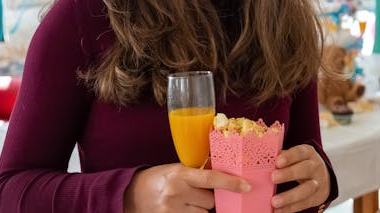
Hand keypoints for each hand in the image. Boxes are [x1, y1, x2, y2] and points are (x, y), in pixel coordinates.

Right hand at [123, 163, 250, 211]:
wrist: (132, 194)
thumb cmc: (159, 178)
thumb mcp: (177, 169)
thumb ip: (198, 173)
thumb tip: (224, 172)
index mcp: (180, 174)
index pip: (211, 178)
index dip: (231, 183)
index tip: (246, 186)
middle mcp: (176, 192)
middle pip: (210, 200)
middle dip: (209, 197)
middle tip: (198, 193)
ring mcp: (172, 210)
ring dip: (200, 209)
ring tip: (187, 202)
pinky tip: (183, 209)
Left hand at [271, 144, 329, 212]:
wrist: (321, 177)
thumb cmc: (300, 164)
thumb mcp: (295, 156)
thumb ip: (282, 157)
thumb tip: (265, 160)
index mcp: (308, 153)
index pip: (300, 152)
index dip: (289, 157)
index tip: (277, 162)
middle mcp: (315, 167)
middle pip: (305, 169)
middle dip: (289, 174)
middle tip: (273, 178)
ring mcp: (318, 183)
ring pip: (307, 189)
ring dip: (290, 196)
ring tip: (274, 201)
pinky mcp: (317, 197)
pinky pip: (304, 204)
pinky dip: (290, 208)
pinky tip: (278, 210)